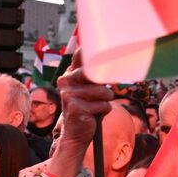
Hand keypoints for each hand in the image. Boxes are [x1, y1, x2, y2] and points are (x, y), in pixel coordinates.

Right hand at [50, 51, 112, 176]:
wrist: (77, 133)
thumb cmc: (88, 109)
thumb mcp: (90, 90)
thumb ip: (95, 76)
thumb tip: (111, 61)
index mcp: (69, 75)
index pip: (79, 56)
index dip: (87, 49)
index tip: (91, 43)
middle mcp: (66, 82)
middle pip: (95, 74)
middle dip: (103, 85)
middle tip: (102, 93)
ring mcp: (70, 95)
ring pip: (103, 91)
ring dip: (105, 101)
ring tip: (96, 106)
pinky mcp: (77, 107)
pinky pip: (104, 105)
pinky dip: (104, 111)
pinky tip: (94, 115)